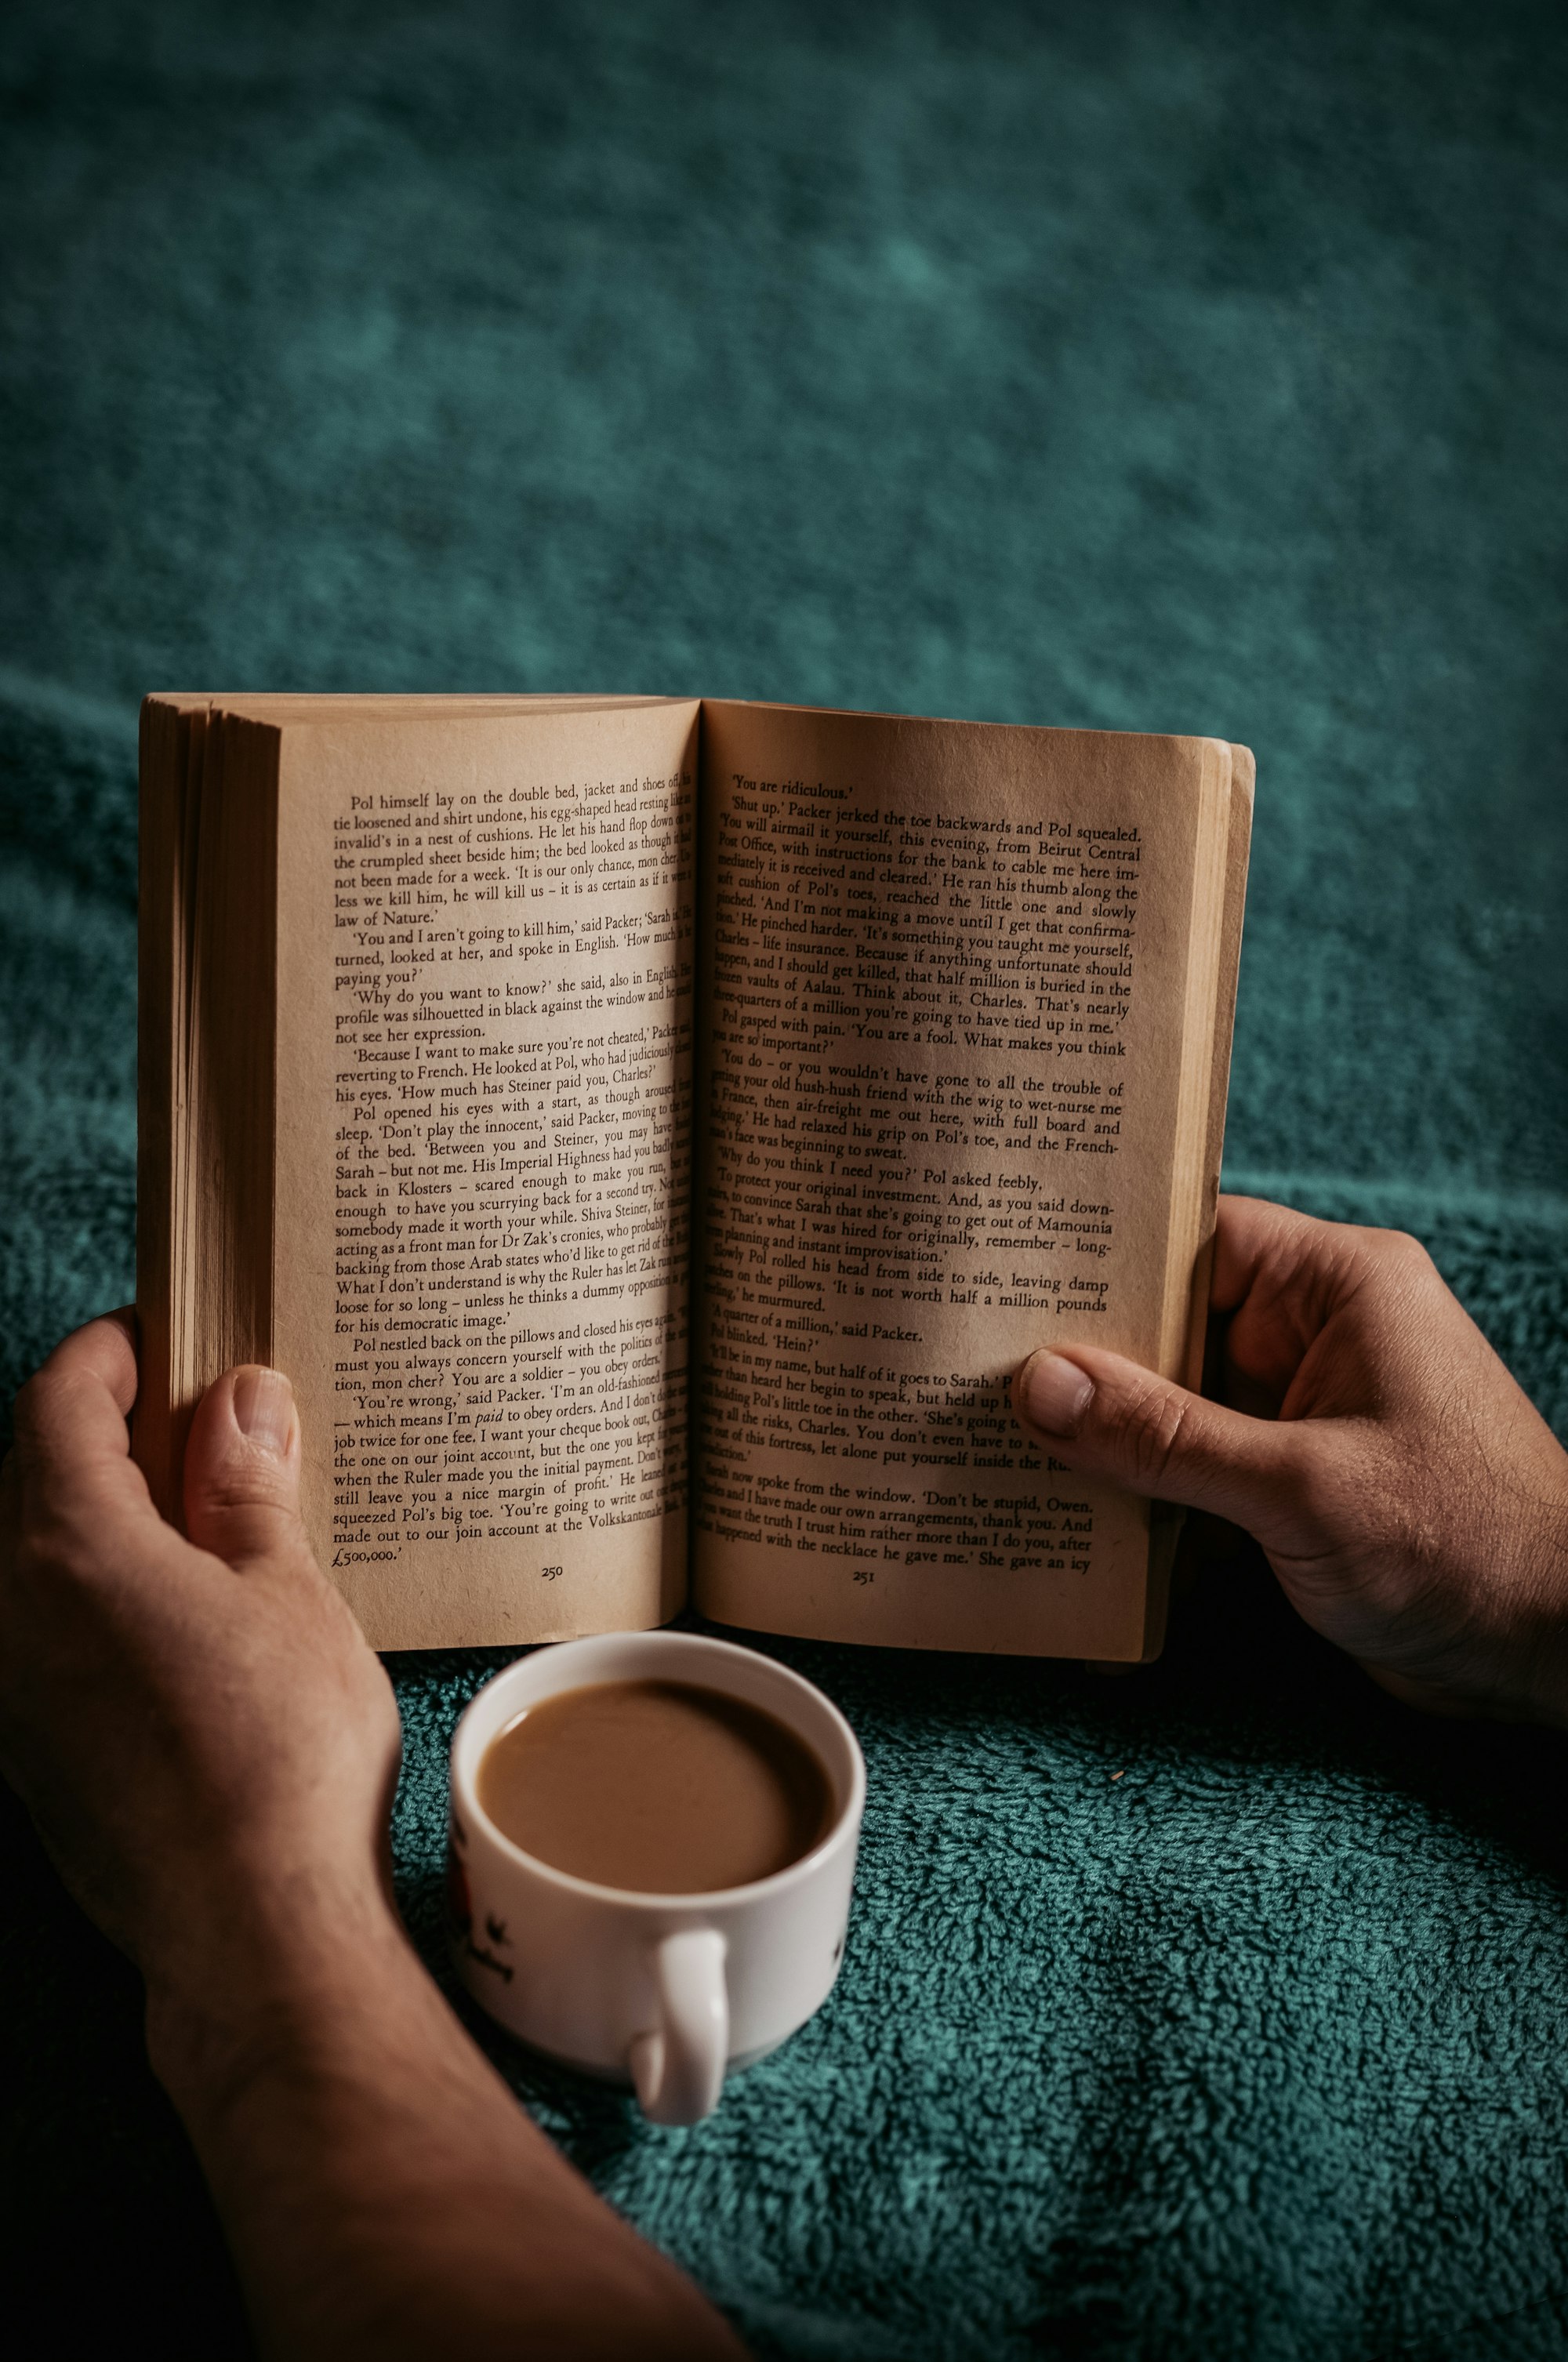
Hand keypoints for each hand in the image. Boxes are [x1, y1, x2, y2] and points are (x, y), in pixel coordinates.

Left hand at [0, 1316, 743, 2358]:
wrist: (251, 1933)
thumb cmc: (281, 1759)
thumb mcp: (289, 1592)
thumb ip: (248, 1488)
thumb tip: (236, 1401)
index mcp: (69, 1550)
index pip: (58, 1404)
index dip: (108, 1353)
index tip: (161, 1334)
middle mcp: (11, 1614)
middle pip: (32, 1476)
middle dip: (107, 1429)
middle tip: (201, 1414)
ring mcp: (12, 1693)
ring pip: (32, 1558)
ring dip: (102, 1514)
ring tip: (206, 1510)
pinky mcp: (32, 1753)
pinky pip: (43, 1631)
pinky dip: (97, 1591)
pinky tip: (183, 1610)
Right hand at [1012, 1196, 1567, 1723]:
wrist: (1559, 1652)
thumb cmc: (1467, 1545)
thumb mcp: (1300, 1486)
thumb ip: (1166, 1437)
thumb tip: (1041, 1384)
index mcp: (1337, 1288)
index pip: (1193, 1239)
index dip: (1098, 1255)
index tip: (1000, 1273)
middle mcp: (1314, 1336)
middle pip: (1166, 1327)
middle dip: (1078, 1364)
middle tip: (964, 1373)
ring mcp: (1301, 1413)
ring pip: (1169, 1409)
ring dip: (1099, 1446)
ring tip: (991, 1454)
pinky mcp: (1292, 1487)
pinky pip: (1192, 1475)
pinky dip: (1140, 1506)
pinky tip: (1068, 1537)